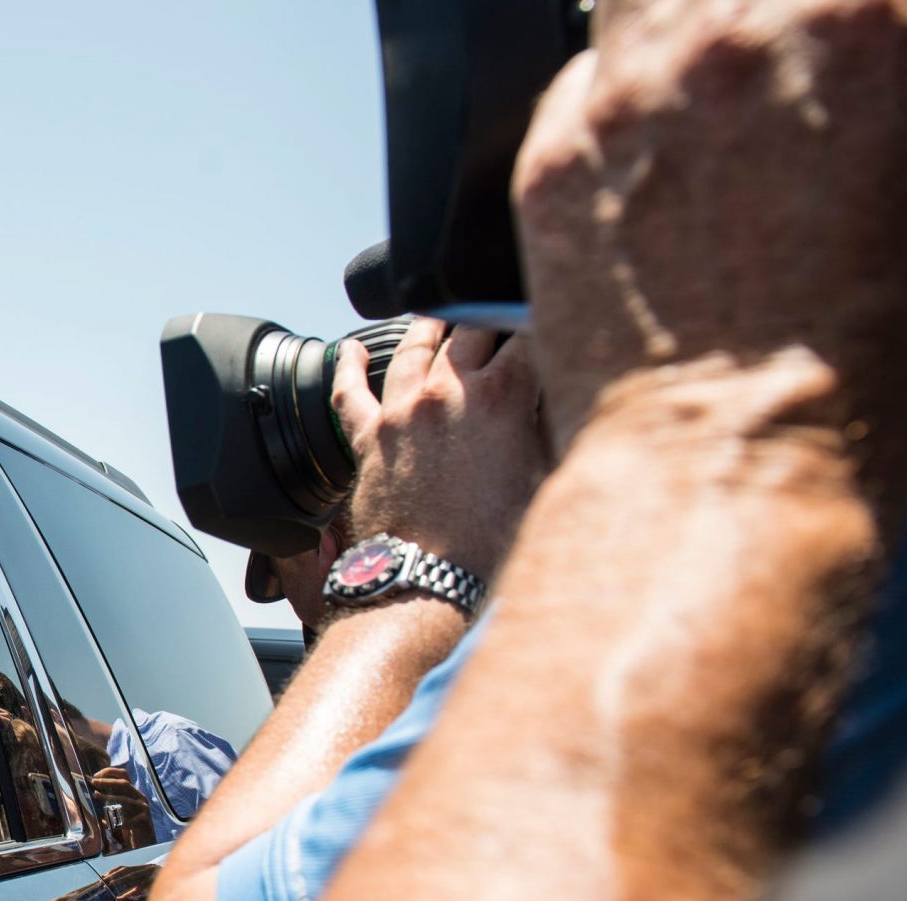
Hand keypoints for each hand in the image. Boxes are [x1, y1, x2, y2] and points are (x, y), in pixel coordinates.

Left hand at [88, 764, 156, 845]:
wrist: (144, 842)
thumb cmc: (127, 825)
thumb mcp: (118, 809)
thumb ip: (109, 799)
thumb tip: (93, 788)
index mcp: (133, 793)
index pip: (124, 774)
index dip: (110, 772)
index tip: (95, 776)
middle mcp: (140, 797)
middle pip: (124, 783)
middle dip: (107, 782)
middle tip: (94, 783)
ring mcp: (143, 808)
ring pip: (124, 800)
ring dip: (108, 798)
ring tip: (96, 796)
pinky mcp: (144, 820)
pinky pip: (126, 819)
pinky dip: (114, 820)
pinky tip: (105, 822)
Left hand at [336, 318, 545, 577]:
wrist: (426, 579)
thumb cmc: (490, 543)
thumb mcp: (544, 480)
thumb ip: (548, 429)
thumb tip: (555, 401)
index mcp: (501, 396)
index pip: (529, 336)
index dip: (542, 326)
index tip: (547, 324)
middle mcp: (447, 391)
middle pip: (472, 328)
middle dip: (491, 317)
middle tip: (501, 317)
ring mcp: (403, 410)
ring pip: (414, 347)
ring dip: (431, 326)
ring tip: (440, 314)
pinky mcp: (370, 437)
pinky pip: (351, 390)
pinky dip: (351, 366)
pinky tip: (352, 350)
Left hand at [514, 0, 906, 508]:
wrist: (730, 466)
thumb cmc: (866, 373)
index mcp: (863, 26)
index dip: (887, 9)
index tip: (885, 39)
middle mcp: (731, 41)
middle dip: (778, 15)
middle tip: (795, 65)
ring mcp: (628, 97)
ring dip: (686, 22)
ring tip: (715, 76)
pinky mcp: (551, 162)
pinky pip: (577, 80)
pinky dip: (614, 94)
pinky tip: (649, 144)